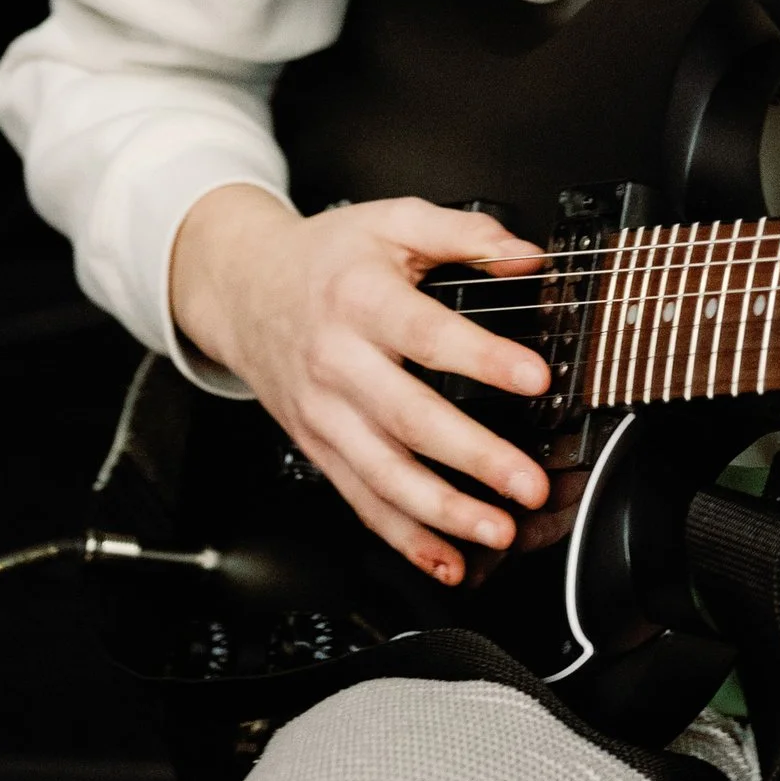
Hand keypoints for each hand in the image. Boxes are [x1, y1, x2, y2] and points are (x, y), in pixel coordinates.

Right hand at [169, 182, 552, 585]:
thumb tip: (527, 257)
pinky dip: (403, 538)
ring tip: (496, 530)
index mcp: (360, 299)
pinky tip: (444, 560)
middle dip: (473, 458)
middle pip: (409, 418)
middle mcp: (338, 363)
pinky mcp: (319, 448)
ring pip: (383, 474)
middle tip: (526, 481)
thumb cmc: (326, 258)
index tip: (534, 379)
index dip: (483, 359)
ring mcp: (324, 413)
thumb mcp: (393, 220)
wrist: (244, 289)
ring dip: (442, 513)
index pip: (427, 334)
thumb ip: (465, 233)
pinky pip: (361, 501)